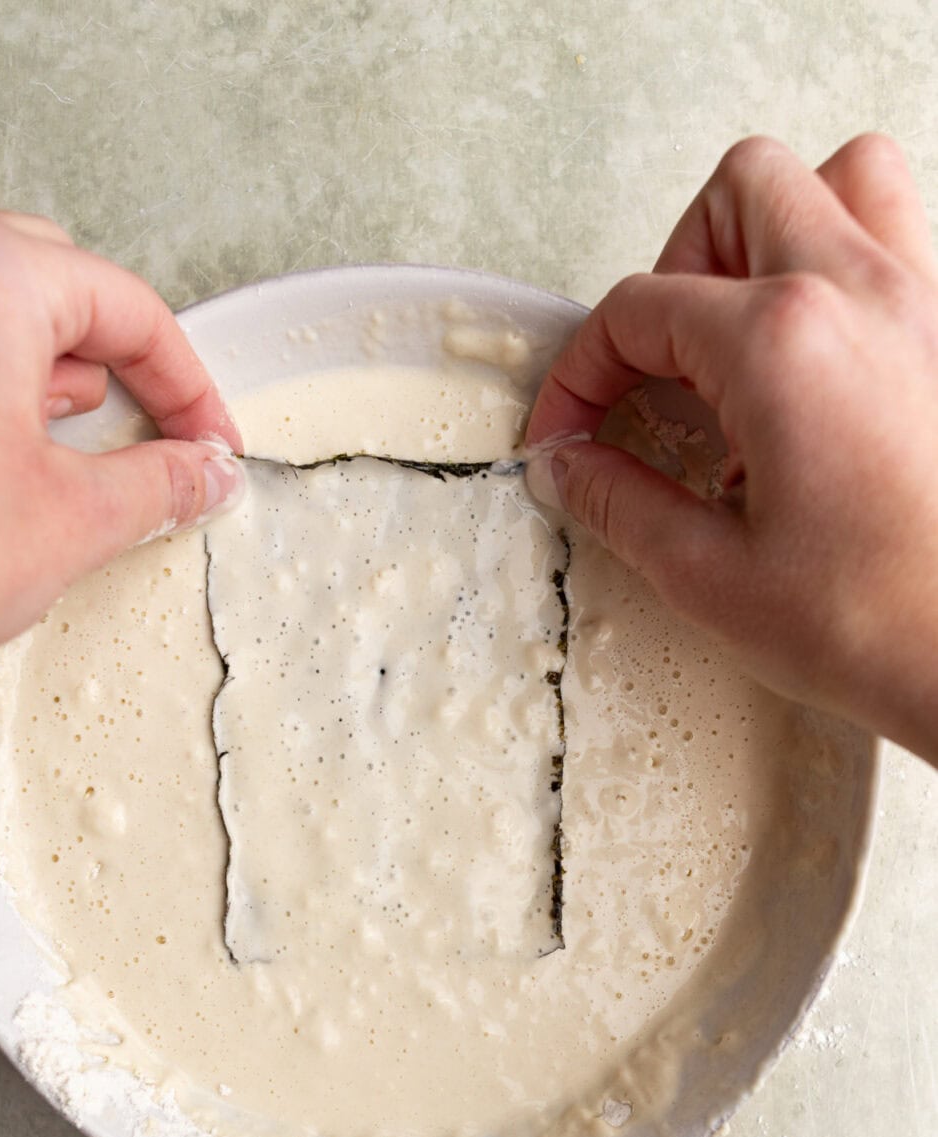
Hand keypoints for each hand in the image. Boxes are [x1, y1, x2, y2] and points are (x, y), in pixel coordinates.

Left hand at [0, 205, 242, 721]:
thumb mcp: (70, 524)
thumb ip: (159, 483)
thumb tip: (198, 474)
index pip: (126, 306)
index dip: (186, 385)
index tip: (205, 440)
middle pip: (49, 284)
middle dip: (105, 369)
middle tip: (139, 443)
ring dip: (27, 373)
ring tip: (37, 460)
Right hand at [526, 134, 937, 765]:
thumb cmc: (881, 624)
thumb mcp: (709, 576)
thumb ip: (620, 502)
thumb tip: (571, 467)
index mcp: (780, 341)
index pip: (639, 308)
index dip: (581, 371)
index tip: (569, 431)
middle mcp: (861, 291)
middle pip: (741, 191)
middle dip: (676, 265)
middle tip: (660, 362)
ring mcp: (927, 302)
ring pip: (845, 178)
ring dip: (777, 230)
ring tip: (746, 326)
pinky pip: (906, 241)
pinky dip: (849, 267)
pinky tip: (823, 362)